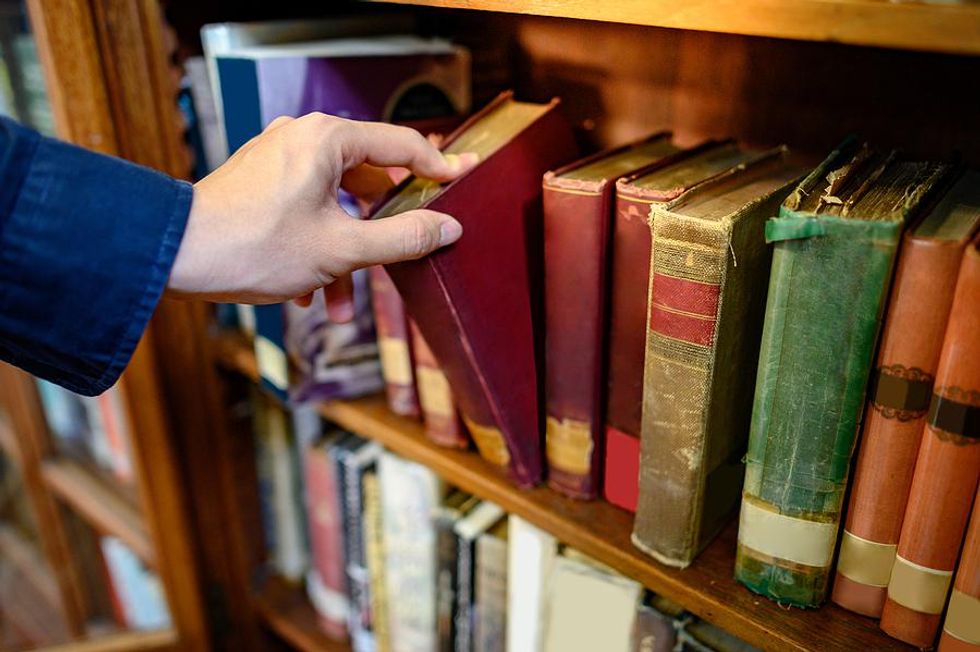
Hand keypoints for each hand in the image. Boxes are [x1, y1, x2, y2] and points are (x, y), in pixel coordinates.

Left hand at [166, 112, 476, 303]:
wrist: (174, 256)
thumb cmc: (254, 247)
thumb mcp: (342, 249)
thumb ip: (403, 237)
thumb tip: (448, 228)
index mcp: (327, 140)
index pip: (402, 145)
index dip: (439, 166)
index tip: (464, 180)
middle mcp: (302, 138)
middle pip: (367, 180)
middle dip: (380, 232)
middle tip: (403, 257)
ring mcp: (276, 158)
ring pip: (333, 204)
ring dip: (342, 255)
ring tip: (337, 305)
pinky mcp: (258, 181)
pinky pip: (304, 210)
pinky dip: (314, 248)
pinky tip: (306, 294)